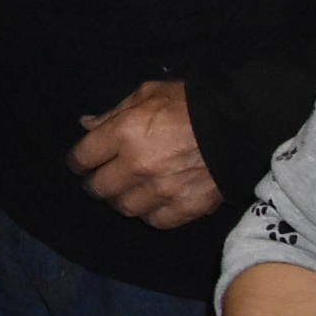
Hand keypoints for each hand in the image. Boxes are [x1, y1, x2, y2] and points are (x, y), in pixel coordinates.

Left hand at [70, 80, 220, 227]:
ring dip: (121, 200)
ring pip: (125, 208)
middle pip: (99, 188)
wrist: (239, 124)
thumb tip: (87, 126)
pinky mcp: (186, 207)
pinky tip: (152, 202)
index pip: (83, 158)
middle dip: (95, 183)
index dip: (77, 162)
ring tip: (126, 191)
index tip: (79, 163)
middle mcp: (138, 166)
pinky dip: (150, 213)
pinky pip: (156, 220)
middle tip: (99, 179)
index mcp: (124, 134)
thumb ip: (113, 113)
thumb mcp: (146, 94)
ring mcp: (162, 190)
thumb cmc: (189, 103)